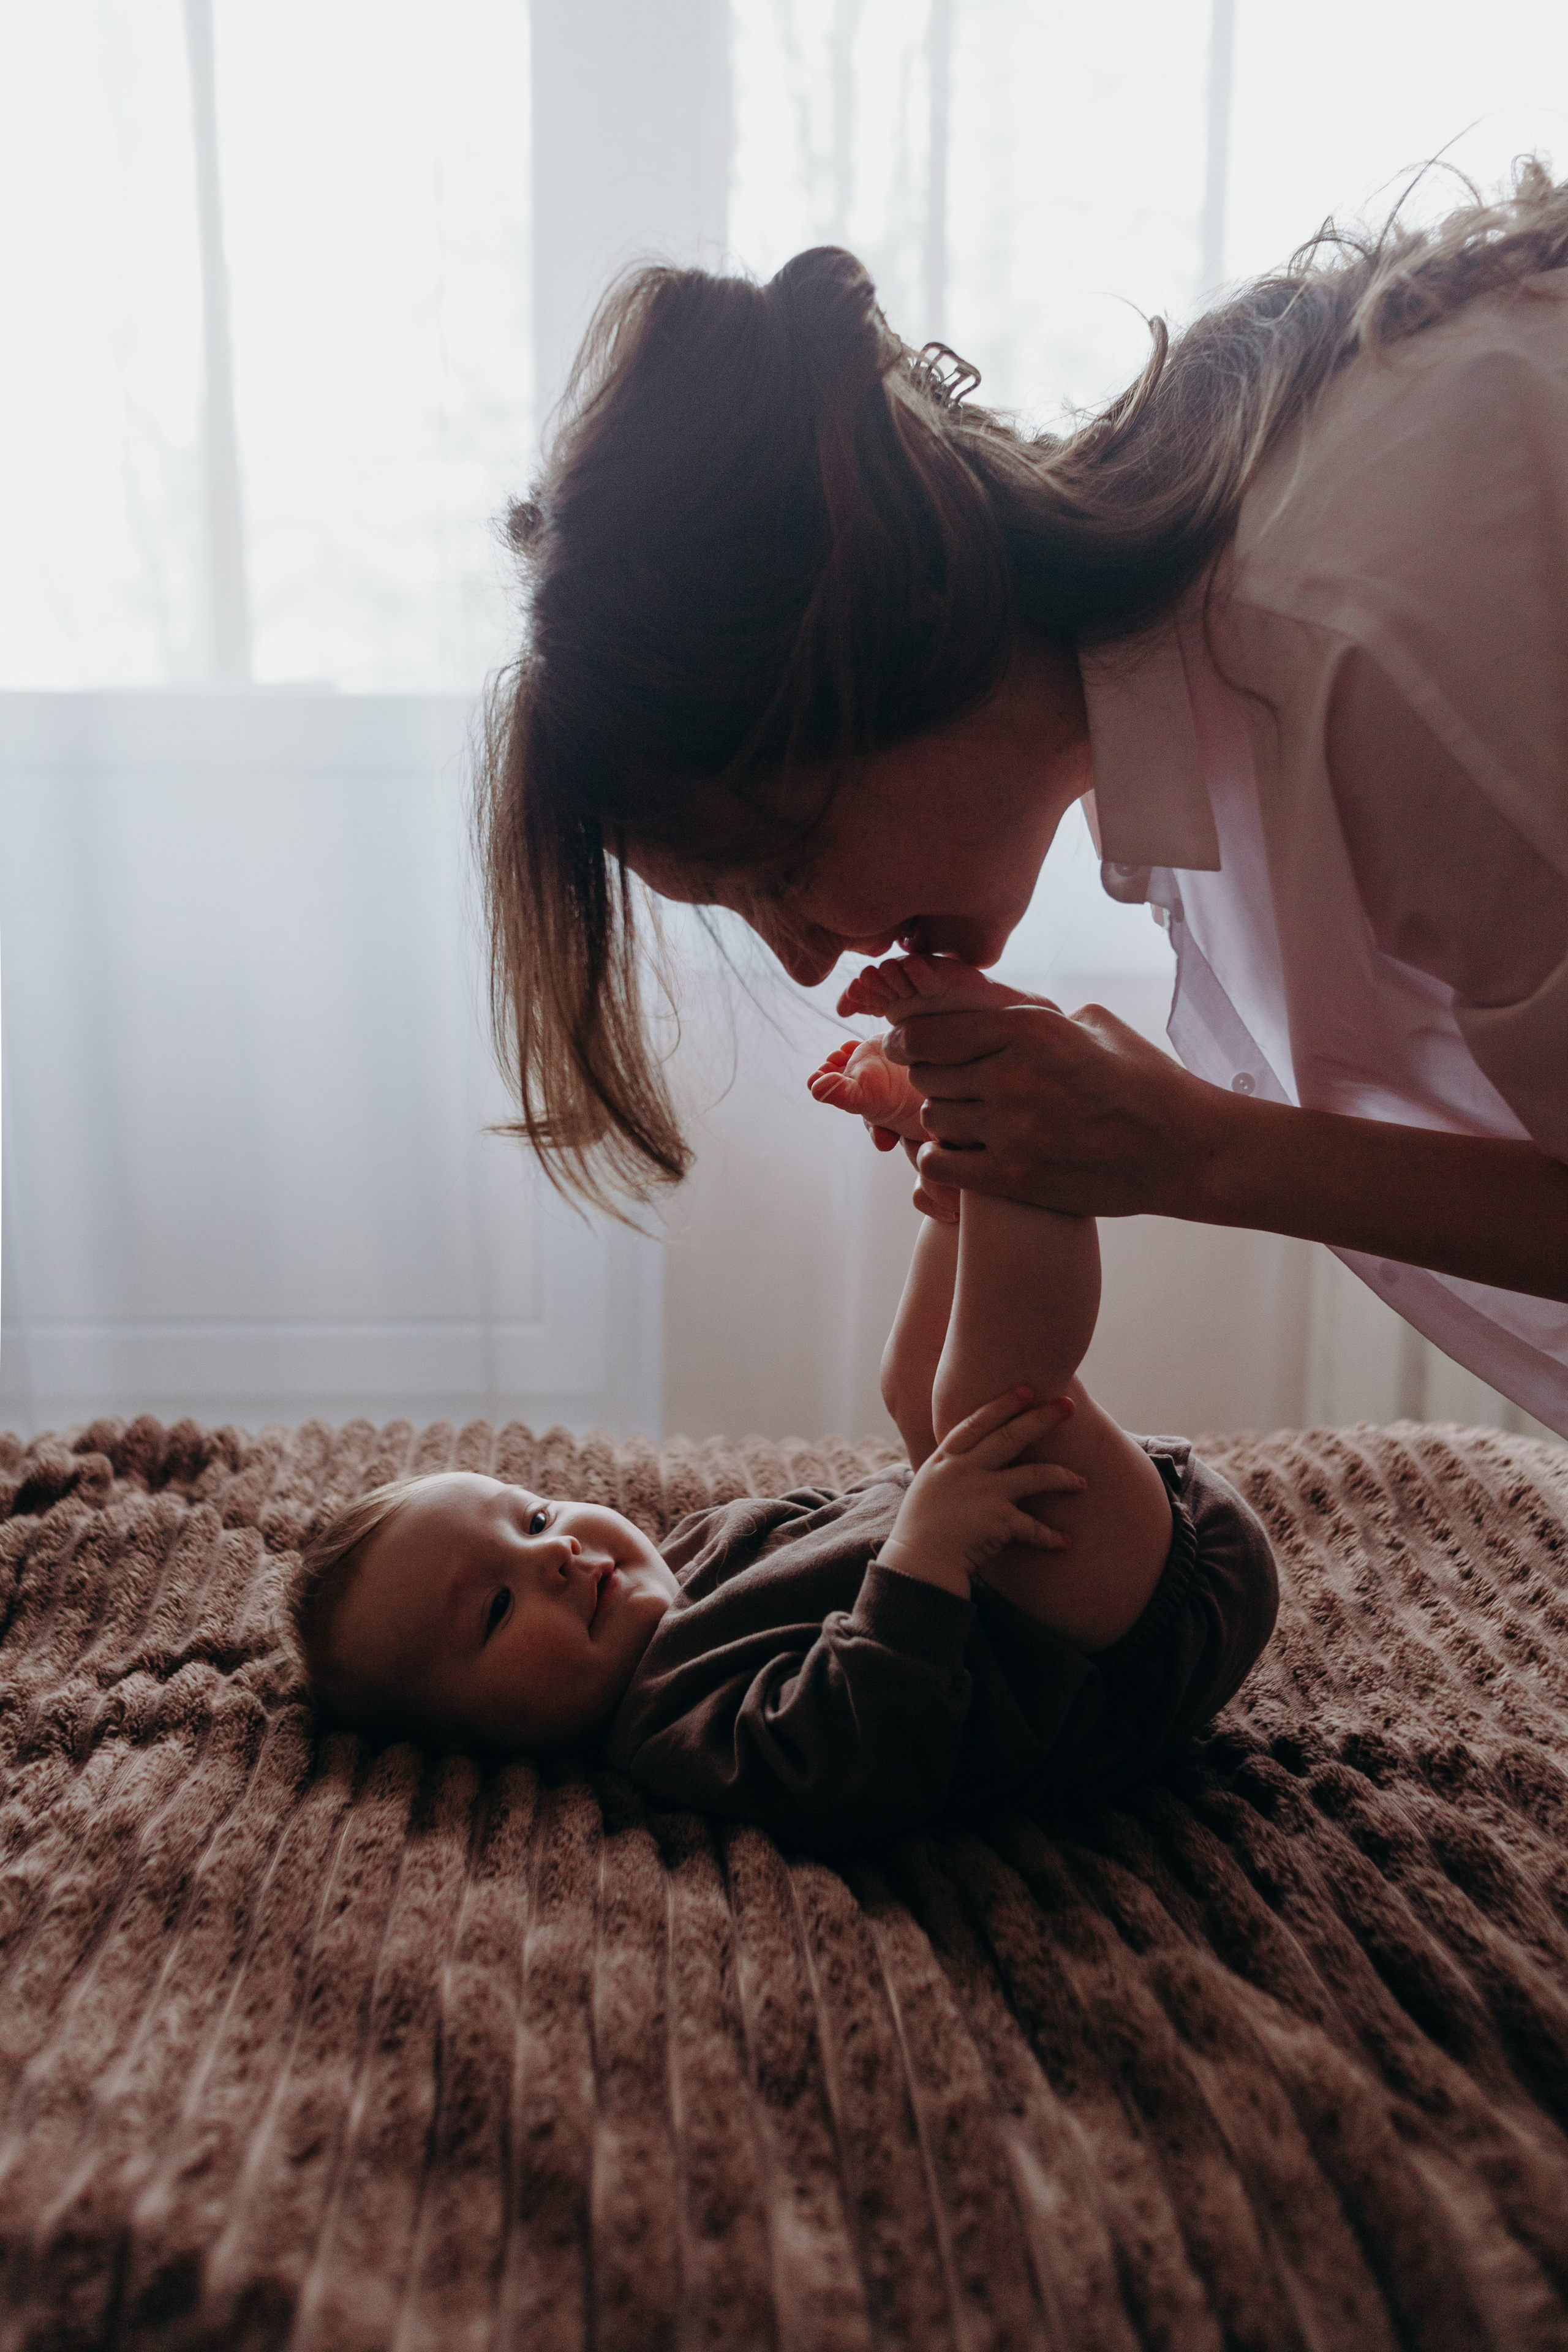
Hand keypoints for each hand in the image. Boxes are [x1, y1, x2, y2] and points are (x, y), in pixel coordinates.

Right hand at [878, 1389, 1083, 1596]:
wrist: (918, 1562)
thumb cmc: (921, 1526)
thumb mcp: (930, 1484)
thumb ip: (951, 1466)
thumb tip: (970, 1453)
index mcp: (946, 1459)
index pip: (977, 1422)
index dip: (1003, 1404)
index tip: (1025, 1389)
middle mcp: (966, 1470)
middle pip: (1010, 1436)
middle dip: (1042, 1418)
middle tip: (1068, 1406)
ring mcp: (984, 1493)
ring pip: (1035, 1475)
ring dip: (1063, 1477)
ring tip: (1082, 1483)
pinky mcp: (998, 1521)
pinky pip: (1034, 1527)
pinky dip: (1051, 1536)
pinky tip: (1066, 1541)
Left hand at [885, 999, 1228, 1219]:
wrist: (1181, 1149)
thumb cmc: (1142, 1081)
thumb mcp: (1093, 1025)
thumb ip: (1035, 1017)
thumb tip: (990, 1013)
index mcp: (1030, 1029)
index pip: (929, 1032)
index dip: (907, 1039)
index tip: (904, 1045)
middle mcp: (1013, 1075)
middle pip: (927, 1075)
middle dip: (930, 1077)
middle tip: (946, 1084)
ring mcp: (1012, 1130)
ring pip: (933, 1118)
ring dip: (942, 1118)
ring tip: (966, 1119)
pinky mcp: (1015, 1177)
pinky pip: (940, 1163)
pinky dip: (941, 1157)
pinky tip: (960, 1153)